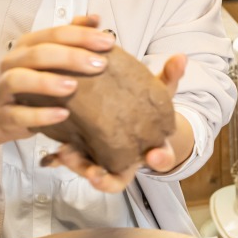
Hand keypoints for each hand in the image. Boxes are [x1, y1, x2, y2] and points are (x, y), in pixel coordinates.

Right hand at [0, 14, 114, 140]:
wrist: (7, 115)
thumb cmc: (38, 82)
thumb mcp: (54, 58)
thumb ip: (72, 37)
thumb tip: (95, 19)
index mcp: (27, 45)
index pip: (55, 34)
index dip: (82, 36)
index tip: (108, 43)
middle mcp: (12, 62)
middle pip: (38, 53)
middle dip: (70, 57)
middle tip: (99, 65)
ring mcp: (3, 89)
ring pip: (18, 79)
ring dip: (46, 82)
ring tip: (73, 87)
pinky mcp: (3, 115)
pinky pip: (18, 114)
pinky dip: (40, 115)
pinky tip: (63, 114)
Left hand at [44, 53, 189, 192]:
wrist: (127, 110)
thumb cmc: (145, 103)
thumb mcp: (159, 90)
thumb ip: (170, 75)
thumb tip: (181, 57)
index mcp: (152, 148)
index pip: (161, 159)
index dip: (160, 159)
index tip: (155, 155)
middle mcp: (127, 160)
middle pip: (118, 180)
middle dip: (106, 180)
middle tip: (96, 175)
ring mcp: (104, 160)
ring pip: (92, 174)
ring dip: (79, 168)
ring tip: (66, 154)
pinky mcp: (84, 154)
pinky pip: (73, 162)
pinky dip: (64, 159)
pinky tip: (56, 149)